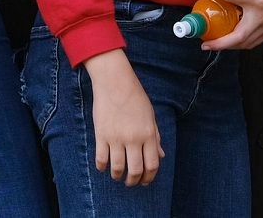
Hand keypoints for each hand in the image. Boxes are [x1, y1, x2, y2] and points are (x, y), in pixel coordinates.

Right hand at [84, 50, 162, 186]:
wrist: (115, 81)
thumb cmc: (135, 97)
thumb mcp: (150, 115)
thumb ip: (155, 136)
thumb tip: (161, 156)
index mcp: (148, 133)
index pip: (152, 164)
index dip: (149, 177)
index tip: (144, 181)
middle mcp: (134, 138)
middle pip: (135, 170)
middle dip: (133, 181)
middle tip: (131, 182)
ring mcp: (117, 137)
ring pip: (117, 168)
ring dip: (117, 176)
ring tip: (117, 176)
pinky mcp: (101, 135)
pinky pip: (101, 159)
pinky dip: (102, 167)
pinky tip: (104, 167)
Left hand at [202, 0, 262, 50]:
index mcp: (259, 0)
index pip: (233, 1)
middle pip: (239, 37)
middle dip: (221, 44)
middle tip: (206, 44)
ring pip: (247, 44)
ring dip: (230, 47)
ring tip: (216, 44)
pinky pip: (254, 42)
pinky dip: (241, 44)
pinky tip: (233, 40)